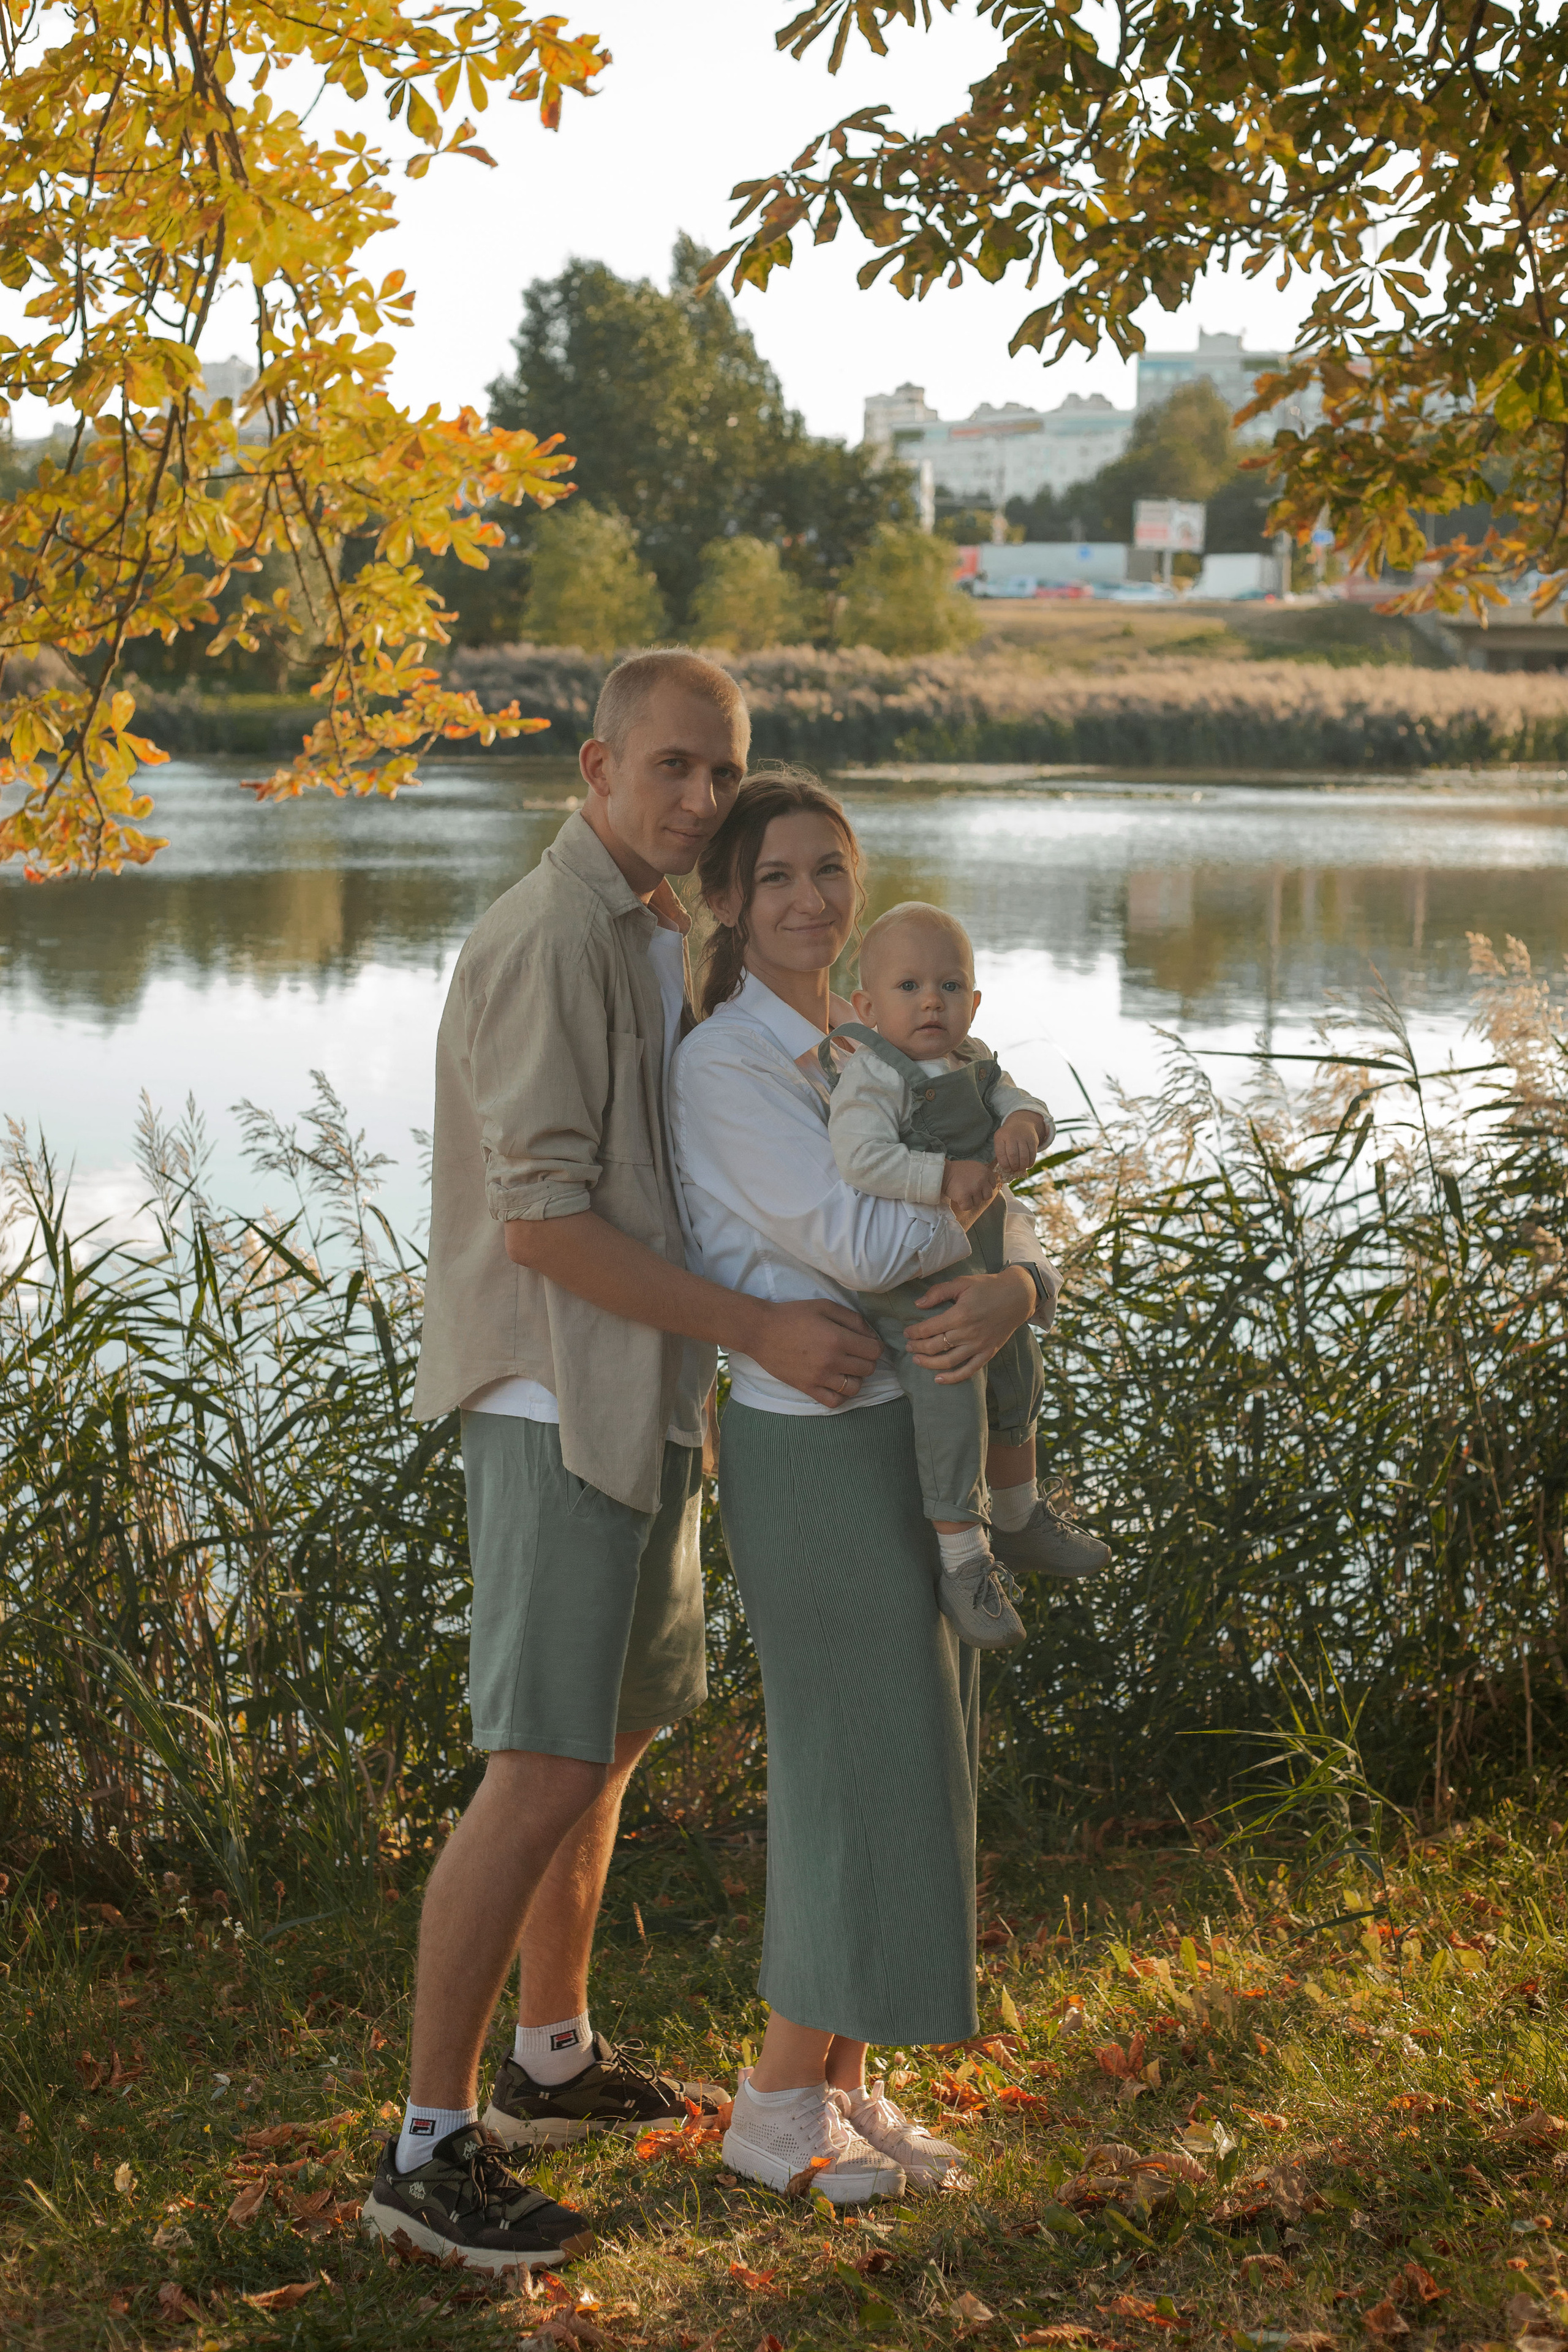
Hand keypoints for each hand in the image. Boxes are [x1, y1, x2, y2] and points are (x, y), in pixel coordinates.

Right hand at [749, 1297, 882, 1408]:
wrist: (761, 1331)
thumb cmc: (793, 1315)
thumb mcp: (825, 1306)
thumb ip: (853, 1318)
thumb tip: (871, 1334)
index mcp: (838, 1338)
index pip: (874, 1351)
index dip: (875, 1345)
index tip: (867, 1342)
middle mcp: (832, 1361)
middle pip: (868, 1369)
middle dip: (867, 1360)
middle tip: (857, 1353)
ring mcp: (820, 1377)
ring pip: (854, 1388)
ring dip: (856, 1378)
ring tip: (847, 1368)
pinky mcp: (808, 1388)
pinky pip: (834, 1401)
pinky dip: (842, 1396)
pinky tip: (838, 1384)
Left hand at [904, 1267, 1034, 1383]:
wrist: (1017, 1296)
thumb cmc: (988, 1287)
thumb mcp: (962, 1282)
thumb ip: (938, 1292)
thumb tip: (918, 1304)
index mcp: (960, 1315)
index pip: (928, 1329)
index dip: (914, 1332)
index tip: (907, 1333)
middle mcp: (968, 1333)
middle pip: (935, 1346)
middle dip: (917, 1348)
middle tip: (909, 1346)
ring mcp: (979, 1345)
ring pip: (948, 1361)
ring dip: (929, 1363)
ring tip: (917, 1360)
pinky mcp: (988, 1353)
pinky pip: (969, 1370)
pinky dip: (953, 1378)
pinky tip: (939, 1380)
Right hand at [941, 1157, 998, 1218]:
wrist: (943, 1172)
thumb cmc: (957, 1170)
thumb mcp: (974, 1167)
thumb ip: (983, 1176)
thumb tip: (989, 1187)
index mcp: (985, 1172)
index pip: (992, 1185)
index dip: (984, 1188)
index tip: (975, 1186)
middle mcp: (982, 1180)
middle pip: (987, 1196)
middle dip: (979, 1196)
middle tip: (969, 1192)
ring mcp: (974, 1189)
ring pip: (977, 1203)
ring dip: (970, 1200)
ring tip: (962, 1192)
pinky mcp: (965, 1196)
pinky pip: (968, 1207)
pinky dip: (962, 1205)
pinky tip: (958, 1197)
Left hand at [994, 1110, 1045, 1175]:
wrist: (1020, 1122)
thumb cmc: (1008, 1136)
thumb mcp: (1001, 1140)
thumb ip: (1002, 1153)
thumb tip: (1007, 1170)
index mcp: (1000, 1136)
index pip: (1001, 1154)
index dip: (1004, 1164)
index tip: (1007, 1169)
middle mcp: (1011, 1135)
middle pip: (1013, 1155)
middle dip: (1014, 1166)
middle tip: (1014, 1169)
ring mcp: (1023, 1137)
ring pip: (1024, 1156)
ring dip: (1022, 1166)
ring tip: (1020, 1168)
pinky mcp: (1033, 1139)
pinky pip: (1032, 1154)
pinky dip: (1030, 1162)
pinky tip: (1027, 1165)